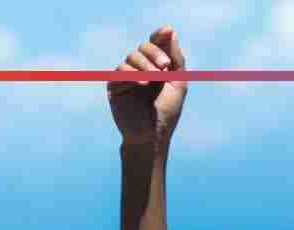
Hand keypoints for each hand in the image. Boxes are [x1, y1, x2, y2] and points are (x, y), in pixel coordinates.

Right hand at [107, 27, 187, 146]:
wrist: (152, 135)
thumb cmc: (167, 112)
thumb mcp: (178, 82)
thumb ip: (176, 58)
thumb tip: (171, 31)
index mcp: (156, 66)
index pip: (155, 44)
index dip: (160, 35)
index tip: (167, 31)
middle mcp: (141, 69)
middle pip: (143, 47)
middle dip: (155, 52)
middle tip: (165, 66)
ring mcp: (127, 77)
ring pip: (132, 57)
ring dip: (145, 64)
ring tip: (155, 78)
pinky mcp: (115, 86)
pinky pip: (121, 70)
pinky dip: (133, 73)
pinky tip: (143, 83)